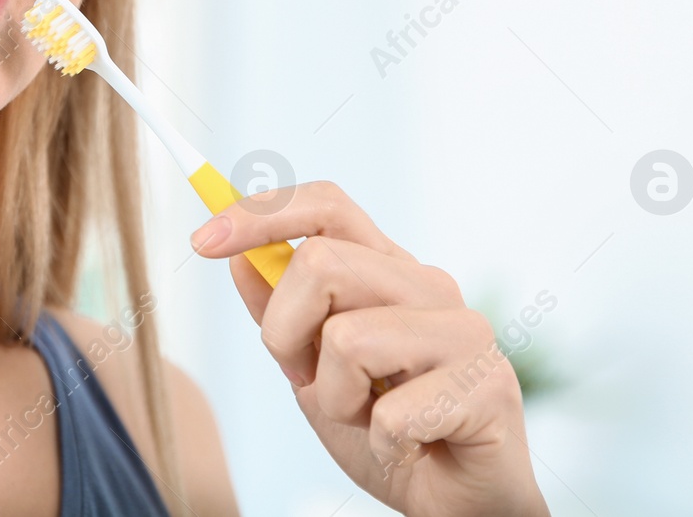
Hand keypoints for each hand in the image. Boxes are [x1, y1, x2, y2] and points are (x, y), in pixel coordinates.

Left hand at [189, 181, 548, 516]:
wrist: (456, 505)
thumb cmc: (389, 432)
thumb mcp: (313, 372)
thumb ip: (281, 315)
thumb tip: (238, 255)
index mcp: (389, 270)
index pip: (327, 205)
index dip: (261, 213)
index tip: (203, 241)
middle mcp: (430, 285)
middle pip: (320, 261)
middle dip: (287, 334)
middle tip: (313, 381)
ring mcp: (465, 331)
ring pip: (347, 339)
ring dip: (335, 399)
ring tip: (371, 419)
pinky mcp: (489, 387)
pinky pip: (388, 414)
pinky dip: (381, 445)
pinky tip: (409, 450)